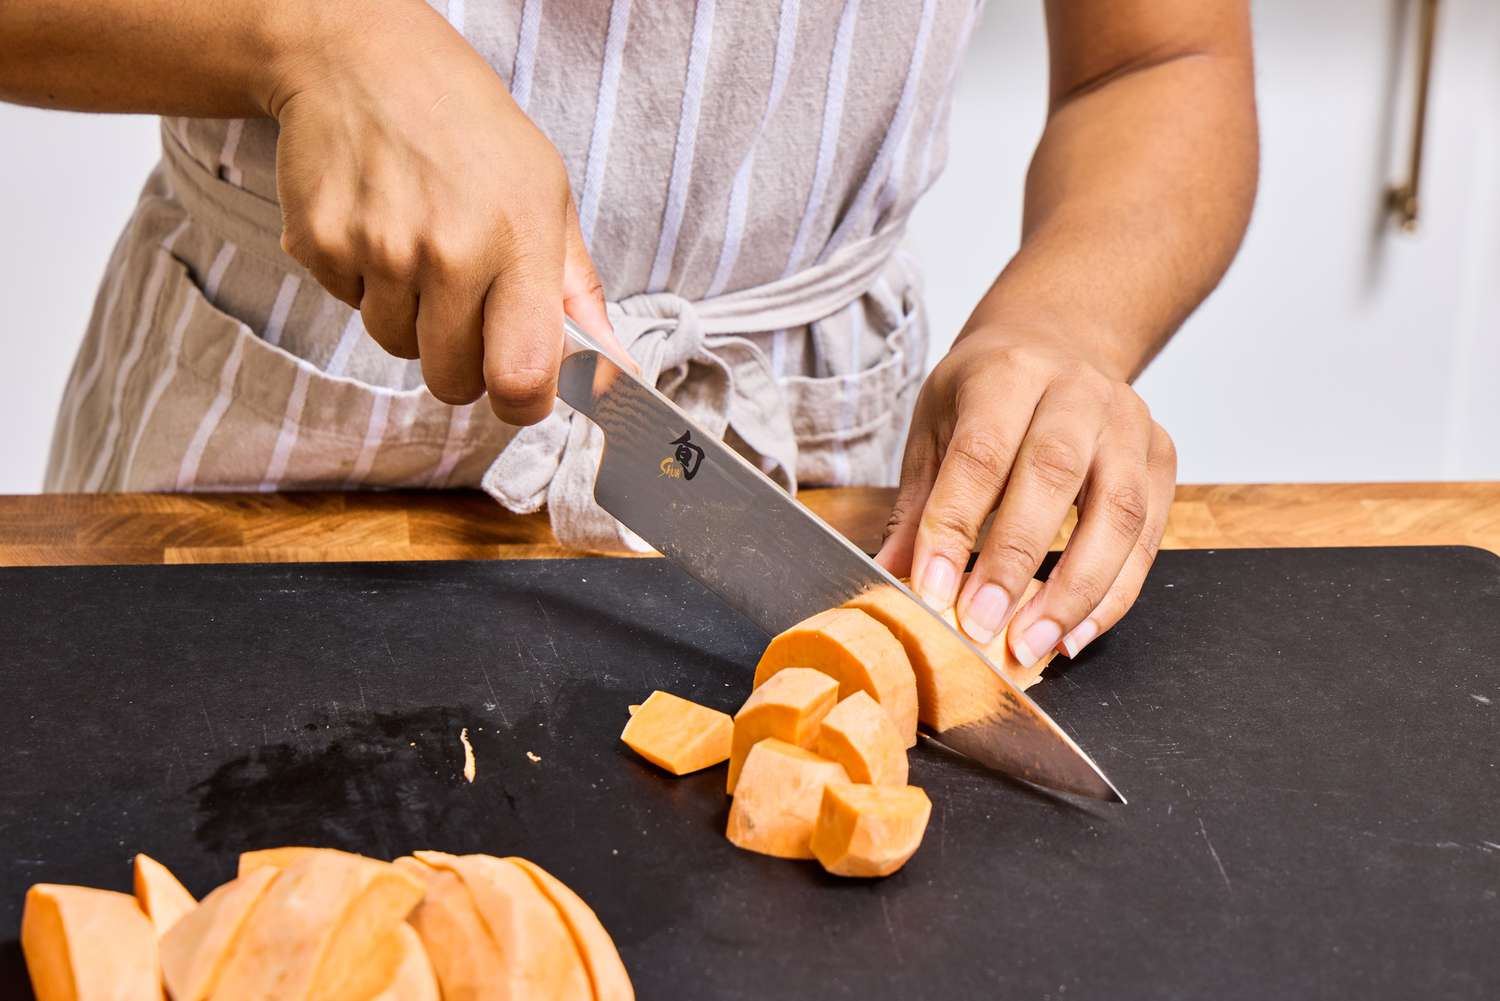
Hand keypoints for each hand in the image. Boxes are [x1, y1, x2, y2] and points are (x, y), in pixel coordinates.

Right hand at [266, 2, 626, 423]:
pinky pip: (349, 306)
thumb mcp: (547, 195)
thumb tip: (616, 371)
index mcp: (518, 242)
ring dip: (410, 317)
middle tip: (464, 301)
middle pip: (451, 381)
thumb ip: (578, 292)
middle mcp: (448, 251)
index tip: (522, 390)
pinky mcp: (320, 245)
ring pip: (396, 346)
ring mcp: (378, 250)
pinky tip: (377, 224)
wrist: (365, 60)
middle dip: (462, 360)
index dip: (523, 403)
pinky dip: (363, 282)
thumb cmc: (472, 131)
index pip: (521, 376)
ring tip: (418, 245)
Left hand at [876, 327, 1175, 665]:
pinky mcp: (1161, 459)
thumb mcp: (936, 427)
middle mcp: (1078, 390)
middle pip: (1053, 475)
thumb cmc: (987, 393)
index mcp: (1008, 371)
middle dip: (1015, 561)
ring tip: (1033, 646)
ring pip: (1117, 512)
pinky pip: (1147, 537)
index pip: (981, 453)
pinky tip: (1073, 634)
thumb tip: (891, 578)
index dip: (955, 526)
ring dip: (1075, 590)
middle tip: (982, 628)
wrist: (1058, 342)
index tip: (933, 592)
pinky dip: (1112, 594)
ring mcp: (1129, 423)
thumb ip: (918, 503)